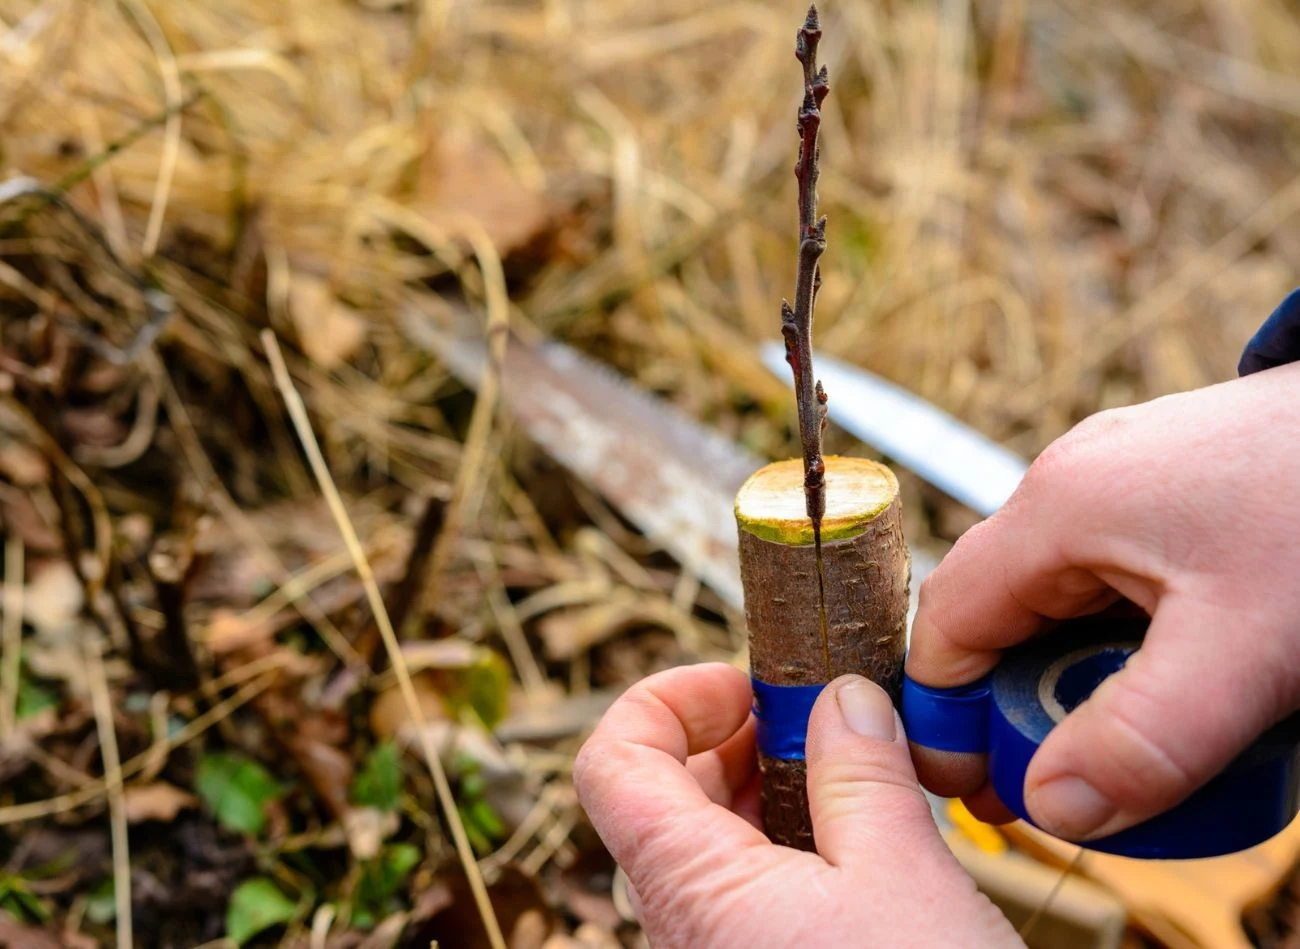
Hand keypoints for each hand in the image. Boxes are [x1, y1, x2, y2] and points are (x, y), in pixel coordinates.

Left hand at [574, 663, 1019, 947]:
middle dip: (732, 735)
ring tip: (848, 770)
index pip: (611, 760)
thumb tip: (842, 698)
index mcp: (689, 887)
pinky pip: (744, 889)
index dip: (664, 698)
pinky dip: (788, 840)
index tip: (743, 682)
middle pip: (660, 791)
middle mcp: (682, 925)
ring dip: (767, 787)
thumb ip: (862, 775)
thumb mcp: (903, 879)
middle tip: (812, 719)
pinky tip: (858, 837)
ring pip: (706, 841)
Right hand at [908, 362, 1299, 840]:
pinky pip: (1113, 577)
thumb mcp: (1245, 649)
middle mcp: (1072, 483)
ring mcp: (1121, 478)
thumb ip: (1143, 737)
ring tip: (1130, 740)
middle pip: (1001, 611)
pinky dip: (1123, 639)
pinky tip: (1177, 676)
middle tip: (1060, 786)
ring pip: (1060, 598)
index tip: (967, 789)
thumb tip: (1048, 807)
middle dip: (1016, 704)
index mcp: (1058, 508)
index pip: (949, 620)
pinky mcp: (1170, 487)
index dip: (943, 712)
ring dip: (1076, 675)